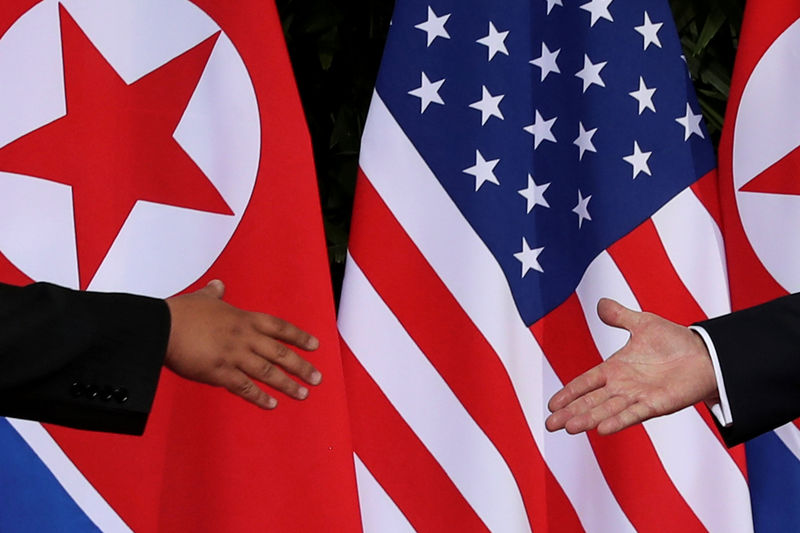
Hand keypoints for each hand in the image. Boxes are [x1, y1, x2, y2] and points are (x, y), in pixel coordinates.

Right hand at [164, 280, 321, 408]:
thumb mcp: (202, 297)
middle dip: (301, 366)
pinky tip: (272, 404)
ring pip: (268, 372)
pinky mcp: (220, 373)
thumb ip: (214, 293)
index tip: (314, 346)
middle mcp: (244, 337)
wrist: (160, 328)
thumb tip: (218, 285)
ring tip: (303, 394)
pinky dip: (260, 397)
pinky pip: (245, 388)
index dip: (298, 337)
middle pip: (280, 353)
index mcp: (242, 318)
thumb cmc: (179, 312)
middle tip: (317, 378)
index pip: (279, 327)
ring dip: (287, 384)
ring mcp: (234, 356)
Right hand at [545, 298, 717, 434]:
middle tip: (550, 425)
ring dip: (588, 419)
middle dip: (570, 413)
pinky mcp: (656, 405)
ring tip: (569, 428)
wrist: (706, 354)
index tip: (551, 404)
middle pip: (591, 402)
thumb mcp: (643, 323)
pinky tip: (602, 430)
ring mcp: (638, 397)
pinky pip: (634, 414)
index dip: (569, 393)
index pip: (586, 382)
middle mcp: (623, 386)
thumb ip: (620, 316)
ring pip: (607, 410)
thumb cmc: (675, 340)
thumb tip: (600, 303)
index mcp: (615, 369)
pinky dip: (618, 421)